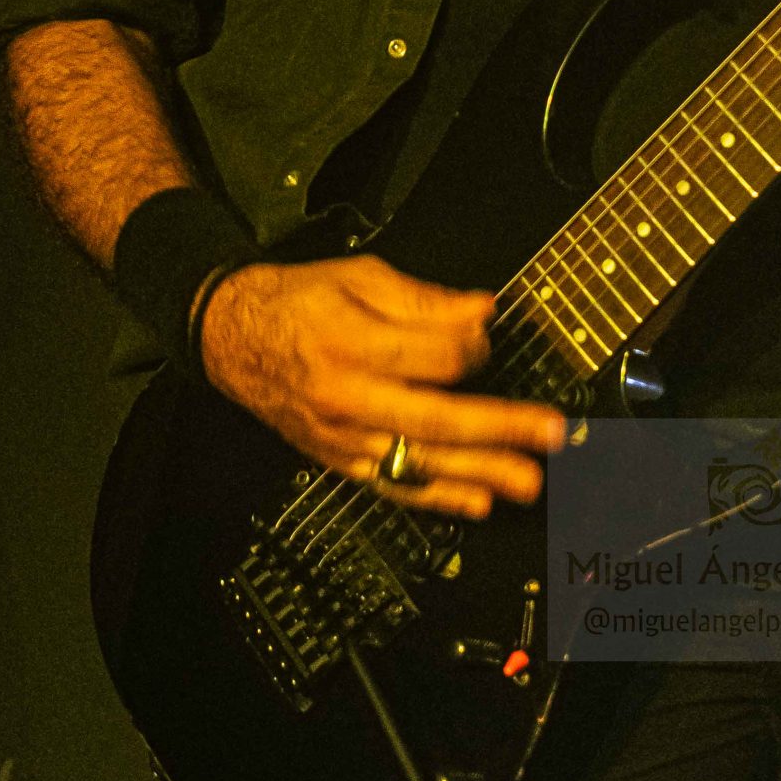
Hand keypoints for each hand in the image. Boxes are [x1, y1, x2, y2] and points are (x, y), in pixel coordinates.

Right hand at [198, 254, 567, 516]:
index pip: (434, 357)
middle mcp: (347, 396)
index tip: (486, 338)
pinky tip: (477, 503)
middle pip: (436, 418)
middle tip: (550, 435)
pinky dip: (437, 498)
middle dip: (500, 428)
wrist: (230, 338)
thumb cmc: (297, 302)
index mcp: (351, 341)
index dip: (475, 348)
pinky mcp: (339, 460)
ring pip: (419, 461)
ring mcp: (342, 436)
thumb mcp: (358, 277)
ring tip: (527, 482)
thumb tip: (483, 312)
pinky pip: (393, 485)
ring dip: (480, 474)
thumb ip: (424, 299)